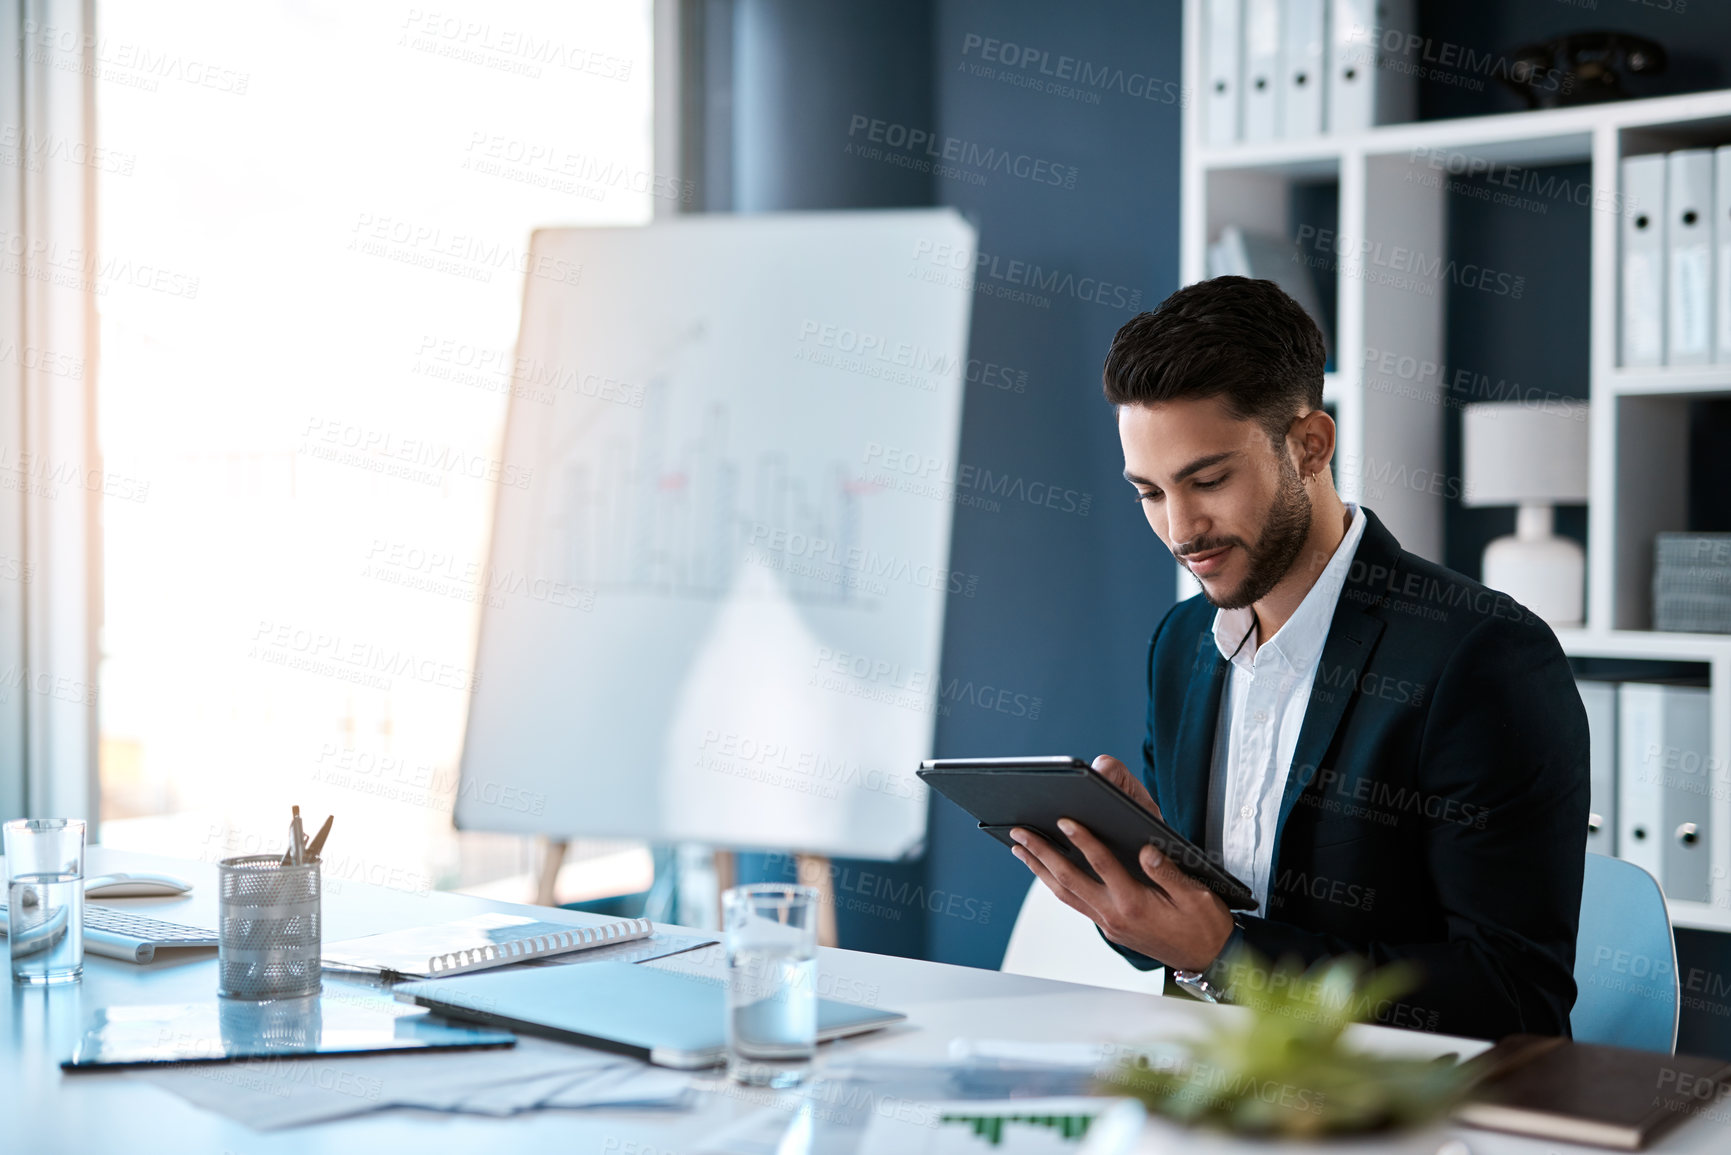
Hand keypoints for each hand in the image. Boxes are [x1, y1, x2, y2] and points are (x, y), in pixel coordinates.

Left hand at [1011, 756, 1232, 971]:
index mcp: (1135, 904)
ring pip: (1065, 894)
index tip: (1064, 820)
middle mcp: (1114, 915)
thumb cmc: (1204, 926)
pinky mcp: (1108, 926)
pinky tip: (1047, 870)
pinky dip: (1056, 884)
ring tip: (1020, 849)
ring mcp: (1108, 923)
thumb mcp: (1196, 896)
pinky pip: (1075, 902)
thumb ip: (1169, 873)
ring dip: (1040, 870)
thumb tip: (1146, 850)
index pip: (1102, 865)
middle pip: (1069, 880)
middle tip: (1020, 833)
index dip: (1082, 840)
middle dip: (1042, 854)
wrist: (1208, 959)